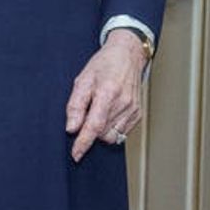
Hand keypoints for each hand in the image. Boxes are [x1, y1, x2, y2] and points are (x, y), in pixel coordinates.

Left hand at [65, 29, 146, 162]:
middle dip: (90, 131)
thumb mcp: (82, 80)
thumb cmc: (104, 65)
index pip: (94, 126)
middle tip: (87, 113)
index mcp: (108, 93)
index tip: (76, 154)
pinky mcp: (138, 114)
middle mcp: (123, 104)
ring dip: (101, 131)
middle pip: (102, 133)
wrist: (127, 55)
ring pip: (112, 136)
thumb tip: (71, 128)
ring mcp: (133, 110)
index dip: (83, 142)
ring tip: (98, 111)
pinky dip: (111, 128)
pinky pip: (121, 132)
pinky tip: (108, 113)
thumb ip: (75, 106)